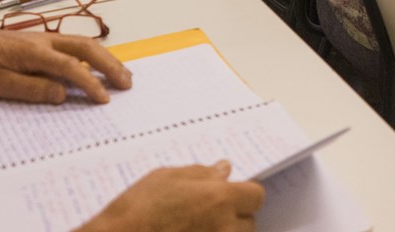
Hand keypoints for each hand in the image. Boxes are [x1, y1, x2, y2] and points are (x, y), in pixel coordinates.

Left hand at [0, 22, 131, 103]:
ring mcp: (48, 38)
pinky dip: (95, 54)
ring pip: (86, 43)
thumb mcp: (1, 85)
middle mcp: (48, 41)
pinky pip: (77, 44)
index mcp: (37, 53)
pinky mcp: (46, 40)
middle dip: (111, 66)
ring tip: (123, 74)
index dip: (90, 84)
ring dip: (107, 58)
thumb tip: (63, 94)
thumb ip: (33, 89)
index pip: (72, 68)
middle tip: (127, 84)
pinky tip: (101, 65)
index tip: (104, 100)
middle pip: (88, 49)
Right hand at [77, 162, 264, 231]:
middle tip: (208, 213)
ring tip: (196, 227)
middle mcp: (225, 227)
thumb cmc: (137, 209)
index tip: (230, 194)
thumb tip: (224, 169)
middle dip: (234, 216)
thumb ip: (201, 173)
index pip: (256, 195)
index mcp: (219, 199)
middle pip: (249, 222)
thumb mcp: (167, 178)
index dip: (244, 193)